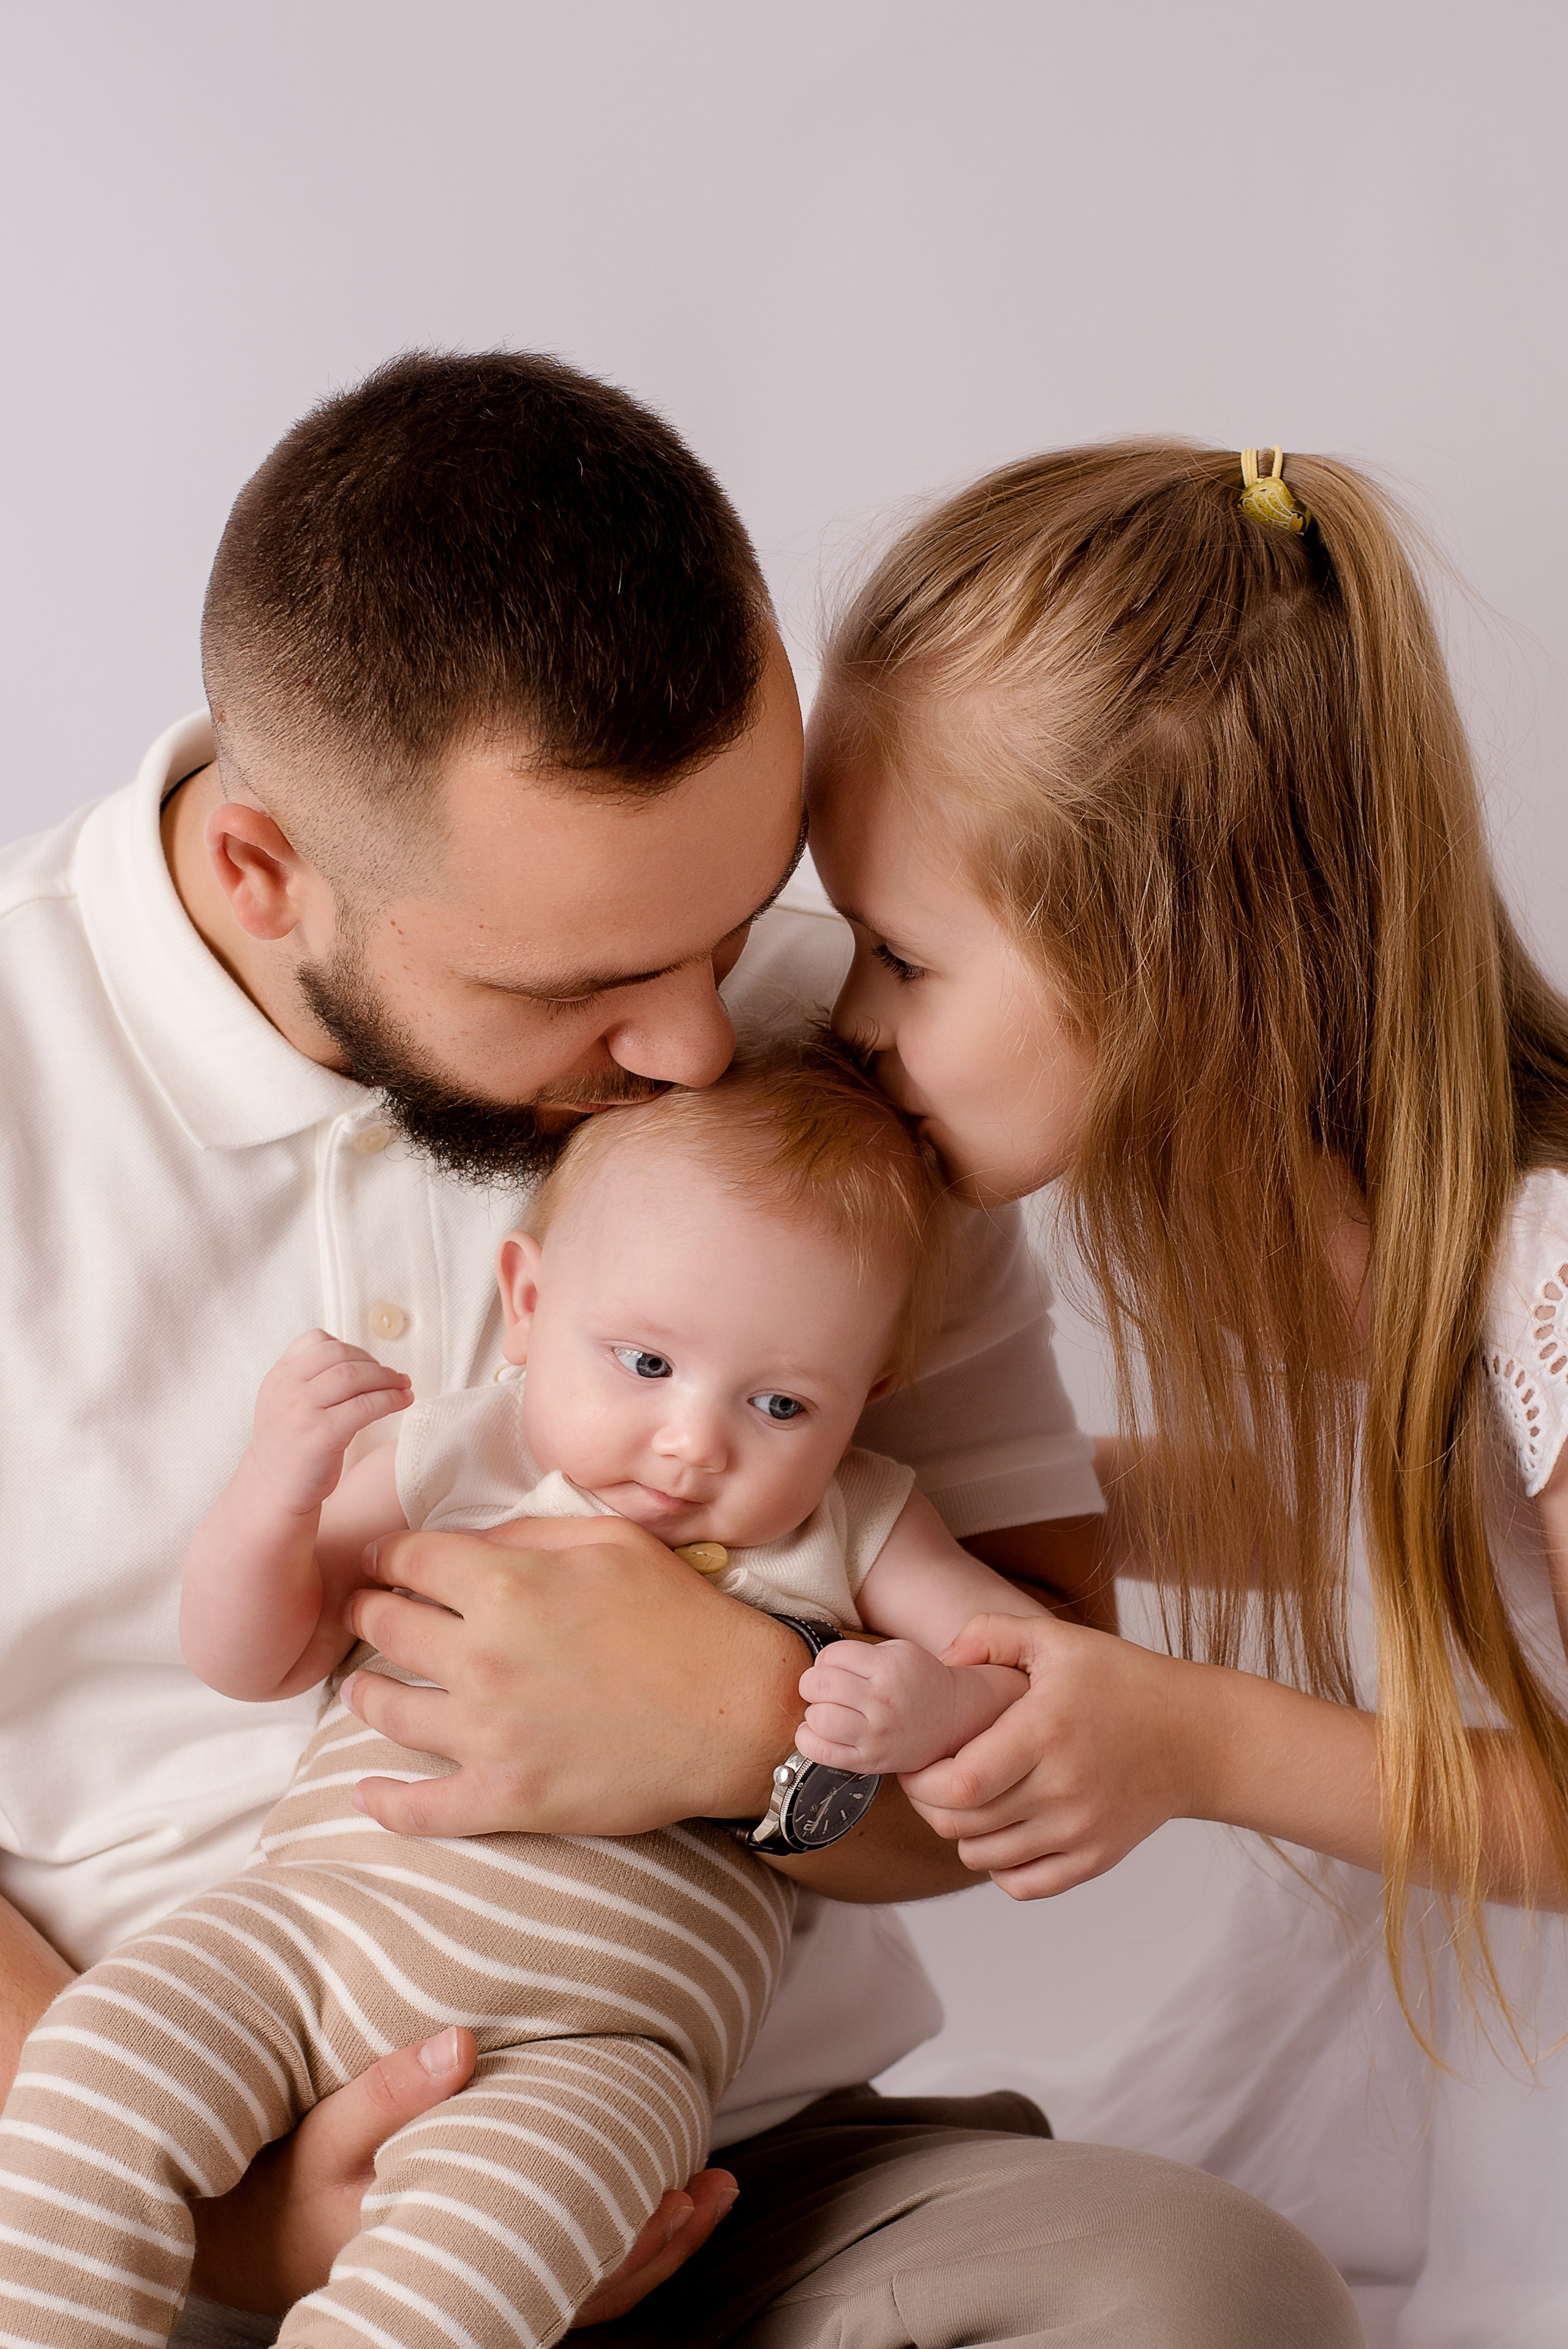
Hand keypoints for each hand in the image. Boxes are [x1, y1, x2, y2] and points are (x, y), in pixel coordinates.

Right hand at [188, 2026, 733, 2322]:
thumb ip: (386, 2091)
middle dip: (656, 2245)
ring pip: (584, 2286)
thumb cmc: (289, 2180)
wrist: (252, 2235)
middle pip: (584, 2284)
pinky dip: (620, 2245)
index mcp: (440, 2254)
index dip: (622, 2241)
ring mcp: (481, 2277)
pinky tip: (663, 2198)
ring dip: (653, 2248)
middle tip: (710, 2191)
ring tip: (712, 2194)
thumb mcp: (323, 2132)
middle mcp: (470, 2280)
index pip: (550, 2262)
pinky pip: (565, 2272)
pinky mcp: (483, 2262)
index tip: (674, 2193)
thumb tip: (459, 2042)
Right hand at [247, 1330, 411, 1515]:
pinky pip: (364, 1406)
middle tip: (392, 1375)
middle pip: (340, 1356)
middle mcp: (287, 1389)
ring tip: (403, 1385)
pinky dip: (390, 1400)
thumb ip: (308, 1378)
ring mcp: (303, 1411)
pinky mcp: (322, 1435)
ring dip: (387, 1378)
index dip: (349, 1347)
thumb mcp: (284, 1402)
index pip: (316, 1340)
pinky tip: (403, 1401)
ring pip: (353, 1376)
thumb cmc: (288, 1446)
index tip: (367, 1362)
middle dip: (373, 1362)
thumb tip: (358, 1361)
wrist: (271, 1489)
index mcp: (279, 1377)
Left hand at [341, 1520, 805, 1834]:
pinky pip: (419, 1808)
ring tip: (362, 1688)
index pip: (407, 1559)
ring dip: (364, 1694)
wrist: (738, 1714)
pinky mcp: (506, 1798)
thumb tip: (466, 1544)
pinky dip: (384, 1803)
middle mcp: (482, 1655)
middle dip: (366, 1613)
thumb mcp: (611, 1541)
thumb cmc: (682, 1617)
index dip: (388, 1556)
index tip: (385, 1562)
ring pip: (385, 1711)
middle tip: (365, 1614)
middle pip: (383, 1627)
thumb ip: (527, 1535)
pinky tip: (365, 1793)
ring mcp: (488, 1733)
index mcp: (506, 1583)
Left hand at [797, 1638, 957, 1773]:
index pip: (832, 1656)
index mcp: (889, 1668)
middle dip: (812, 1682)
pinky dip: (808, 1741)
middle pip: (819, 1684)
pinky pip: (822, 1753)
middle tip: (822, 1687)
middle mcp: (881, 1701)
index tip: (832, 1667)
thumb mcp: (898, 1651)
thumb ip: (859, 1653)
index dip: (825, 1659)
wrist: (951, 1718)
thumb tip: (818, 1666)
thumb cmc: (919, 1681)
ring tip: (824, 1710)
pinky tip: (816, 1732)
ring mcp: (875, 1734)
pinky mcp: (869, 1761)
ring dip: (813, 1712)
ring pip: (819, 1718)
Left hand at [900, 1612, 1212, 1897]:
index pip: (958, 1784)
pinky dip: (998, 1866)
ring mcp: (1080, 1831)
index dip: (922, 1781)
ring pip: (983, 1858)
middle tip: (932, 1779)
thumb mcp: (1058, 1640)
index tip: (918, 1761)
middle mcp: (1061, 1790)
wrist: (1197, 1737)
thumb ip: (991, 1633)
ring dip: (961, 1834)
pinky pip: (1022, 1885)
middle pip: (961, 1825)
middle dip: (930, 1805)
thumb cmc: (1124, 1682)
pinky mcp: (1095, 1858)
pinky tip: (1002, 1832)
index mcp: (1045, 1733)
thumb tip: (942, 1660)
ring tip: (968, 1802)